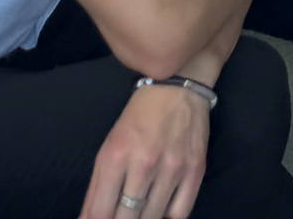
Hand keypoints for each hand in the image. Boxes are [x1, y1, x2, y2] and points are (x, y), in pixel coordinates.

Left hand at [80, 79, 208, 218]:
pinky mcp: (196, 169)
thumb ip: (96, 188)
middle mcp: (145, 164)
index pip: (100, 212)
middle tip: (122, 214)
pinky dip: (169, 216)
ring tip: (141, 211)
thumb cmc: (137, 118)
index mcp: (116, 156)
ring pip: (153, 218)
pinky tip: (162, 207)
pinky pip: (180, 213)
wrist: (178, 87)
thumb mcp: (108, 147)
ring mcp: (173, 167)